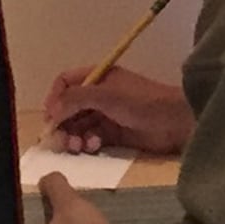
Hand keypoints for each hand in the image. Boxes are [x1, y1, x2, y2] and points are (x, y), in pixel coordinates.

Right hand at [45, 66, 190, 155]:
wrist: (174, 122)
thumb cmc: (141, 101)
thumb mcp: (106, 95)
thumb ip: (75, 99)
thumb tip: (52, 111)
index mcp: (98, 77)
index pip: (66, 82)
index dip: (55, 98)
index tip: (50, 117)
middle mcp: (99, 94)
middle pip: (69, 108)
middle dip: (62, 123)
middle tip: (59, 140)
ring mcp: (107, 115)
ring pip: (79, 126)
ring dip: (74, 136)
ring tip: (77, 146)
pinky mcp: (114, 135)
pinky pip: (92, 139)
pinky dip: (88, 143)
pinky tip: (94, 146)